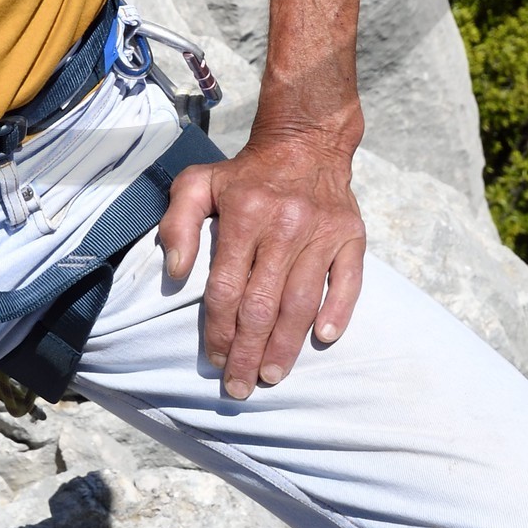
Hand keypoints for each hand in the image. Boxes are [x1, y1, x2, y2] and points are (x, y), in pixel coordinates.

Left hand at [158, 127, 365, 400]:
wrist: (306, 140)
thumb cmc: (246, 173)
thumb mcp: (198, 182)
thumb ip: (178, 223)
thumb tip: (176, 272)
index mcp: (245, 215)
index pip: (228, 288)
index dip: (219, 330)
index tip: (215, 360)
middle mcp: (284, 226)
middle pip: (263, 304)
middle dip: (249, 352)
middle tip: (240, 387)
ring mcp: (321, 232)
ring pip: (302, 301)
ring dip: (286, 344)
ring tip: (272, 375)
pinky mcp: (351, 236)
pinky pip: (348, 281)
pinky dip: (338, 311)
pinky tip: (324, 338)